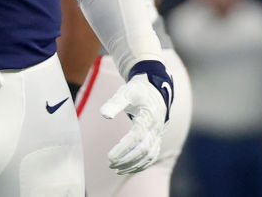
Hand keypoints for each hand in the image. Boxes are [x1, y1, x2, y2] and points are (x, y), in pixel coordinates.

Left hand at [100, 60, 172, 174]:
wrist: (155, 92)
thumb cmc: (137, 91)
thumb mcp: (126, 92)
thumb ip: (115, 102)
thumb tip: (104, 114)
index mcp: (148, 116)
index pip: (136, 137)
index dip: (123, 148)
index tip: (110, 157)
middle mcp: (155, 128)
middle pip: (144, 149)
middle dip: (127, 159)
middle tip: (110, 164)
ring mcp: (158, 135)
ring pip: (149, 156)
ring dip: (133, 165)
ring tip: (116, 169)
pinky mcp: (157, 139)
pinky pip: (152, 156)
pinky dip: (140, 165)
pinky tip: (127, 169)